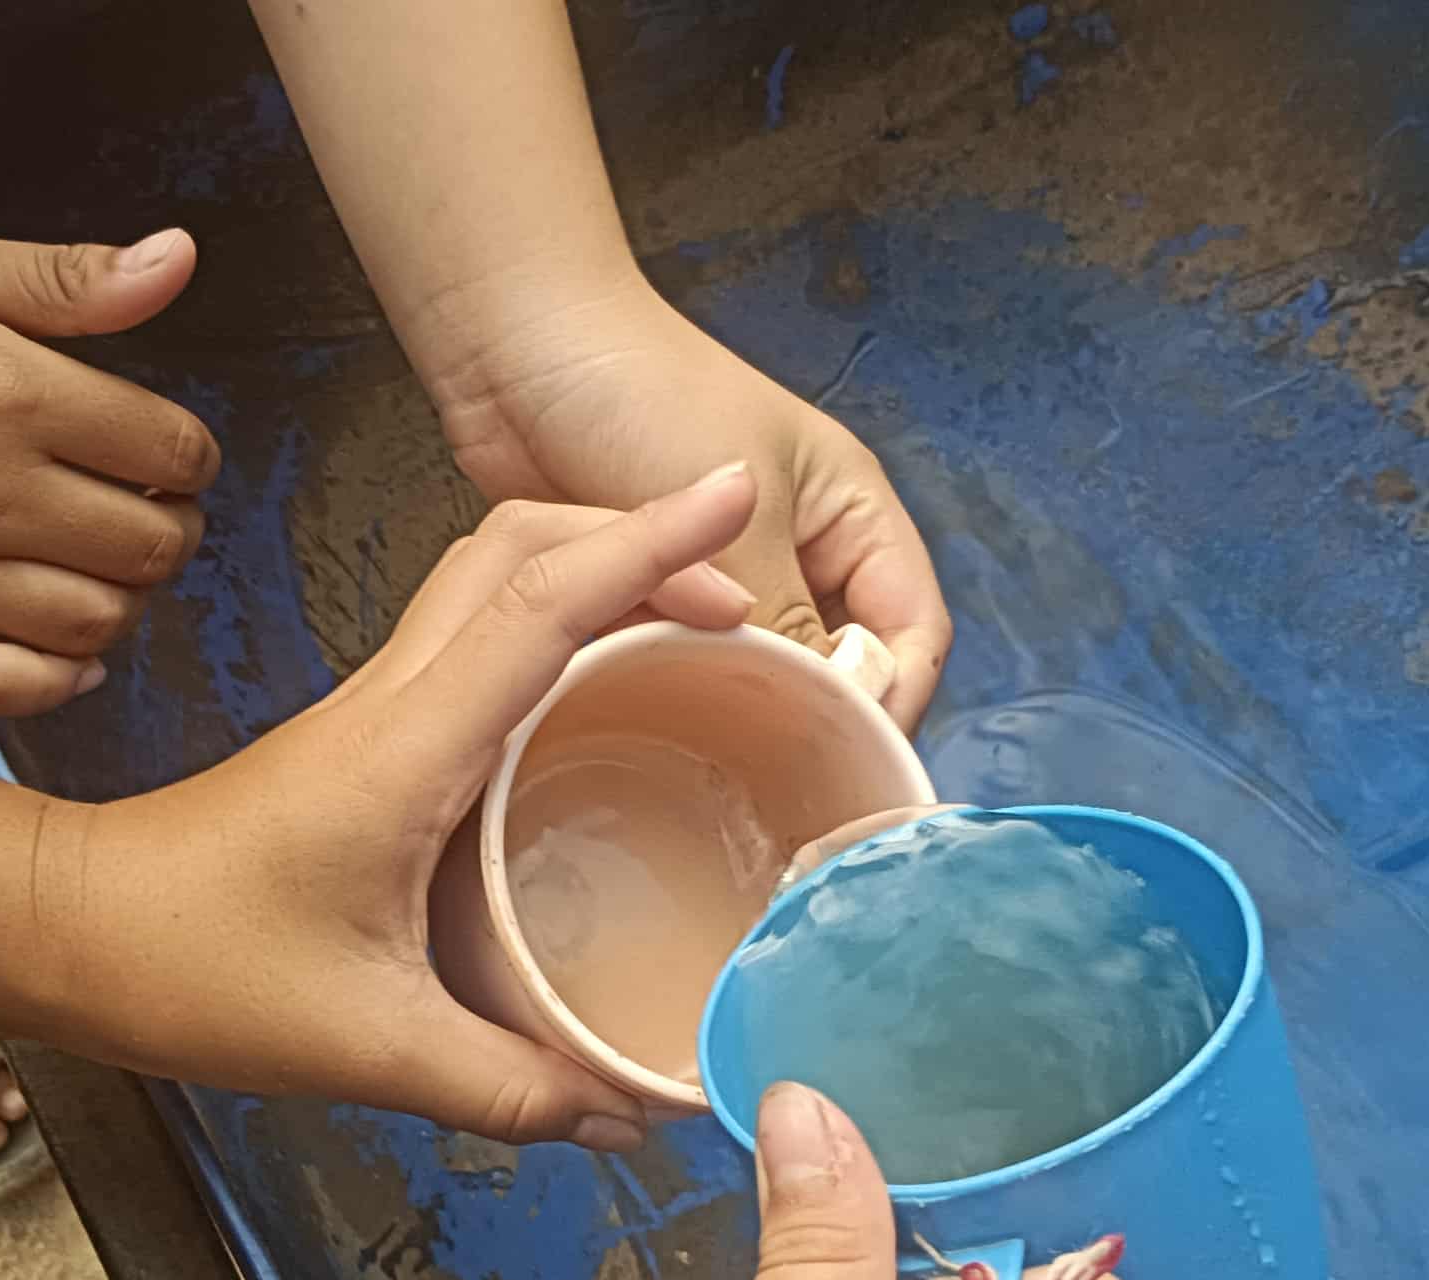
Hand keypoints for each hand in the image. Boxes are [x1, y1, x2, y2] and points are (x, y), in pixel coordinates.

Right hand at [0, 229, 221, 715]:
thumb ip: (68, 279)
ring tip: (102, 567)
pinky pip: (0, 687)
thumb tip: (181, 259)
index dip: (190, 453)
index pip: (171, 449)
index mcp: (8, 394)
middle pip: (148, 547)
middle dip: (173, 528)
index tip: (168, 452)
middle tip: (149, 510)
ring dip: (124, 601)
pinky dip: (54, 681)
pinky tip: (68, 651)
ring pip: (93, 624)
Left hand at [42, 467, 764, 1147]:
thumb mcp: (364, 1044)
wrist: (69, 927)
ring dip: (599, 569)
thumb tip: (628, 1116)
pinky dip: (557, 626)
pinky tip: (605, 693)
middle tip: (741, 584)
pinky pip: (480, 638)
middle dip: (640, 534)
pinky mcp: (370, 733)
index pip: (541, 604)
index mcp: (404, 747)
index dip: (647, 542)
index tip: (732, 494)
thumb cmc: (189, 963)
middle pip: (523, 547)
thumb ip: (507, 1085)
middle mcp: (395, 699)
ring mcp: (379, 705)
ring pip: (498, 578)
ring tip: (698, 619)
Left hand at [429, 284, 951, 727]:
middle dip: (817, 718)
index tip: (851, 760)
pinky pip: (681, 666)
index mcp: (850, 514)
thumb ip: (788, 623)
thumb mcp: (738, 514)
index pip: (912, 631)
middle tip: (780, 784)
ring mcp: (721, 576)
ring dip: (738, 712)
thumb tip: (825, 717)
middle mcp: (798, 550)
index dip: (893, 698)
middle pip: (839, 666)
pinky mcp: (646, 596)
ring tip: (714, 767)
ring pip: (756, 674)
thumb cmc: (643, 394)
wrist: (516, 346)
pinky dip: (674, 695)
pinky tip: (652, 732)